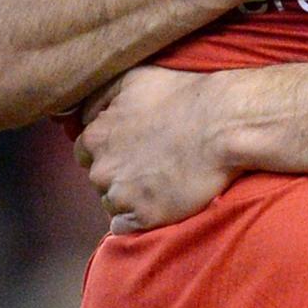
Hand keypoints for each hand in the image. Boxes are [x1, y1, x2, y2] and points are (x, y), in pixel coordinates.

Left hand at [76, 66, 237, 234]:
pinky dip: (138, 218)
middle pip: (99, 179)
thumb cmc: (183, 96)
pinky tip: (159, 203)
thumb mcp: (132, 79)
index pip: (84, 152)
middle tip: (150, 164)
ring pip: (112, 203)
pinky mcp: (144, 217)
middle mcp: (102, 169)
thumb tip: (85, 113)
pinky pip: (125, 227)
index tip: (131, 149)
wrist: (223, 124)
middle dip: (119, 173)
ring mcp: (121, 195)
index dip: (108, 150)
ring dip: (129, 197)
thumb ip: (100, 97)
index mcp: (96, 137)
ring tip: (159, 183)